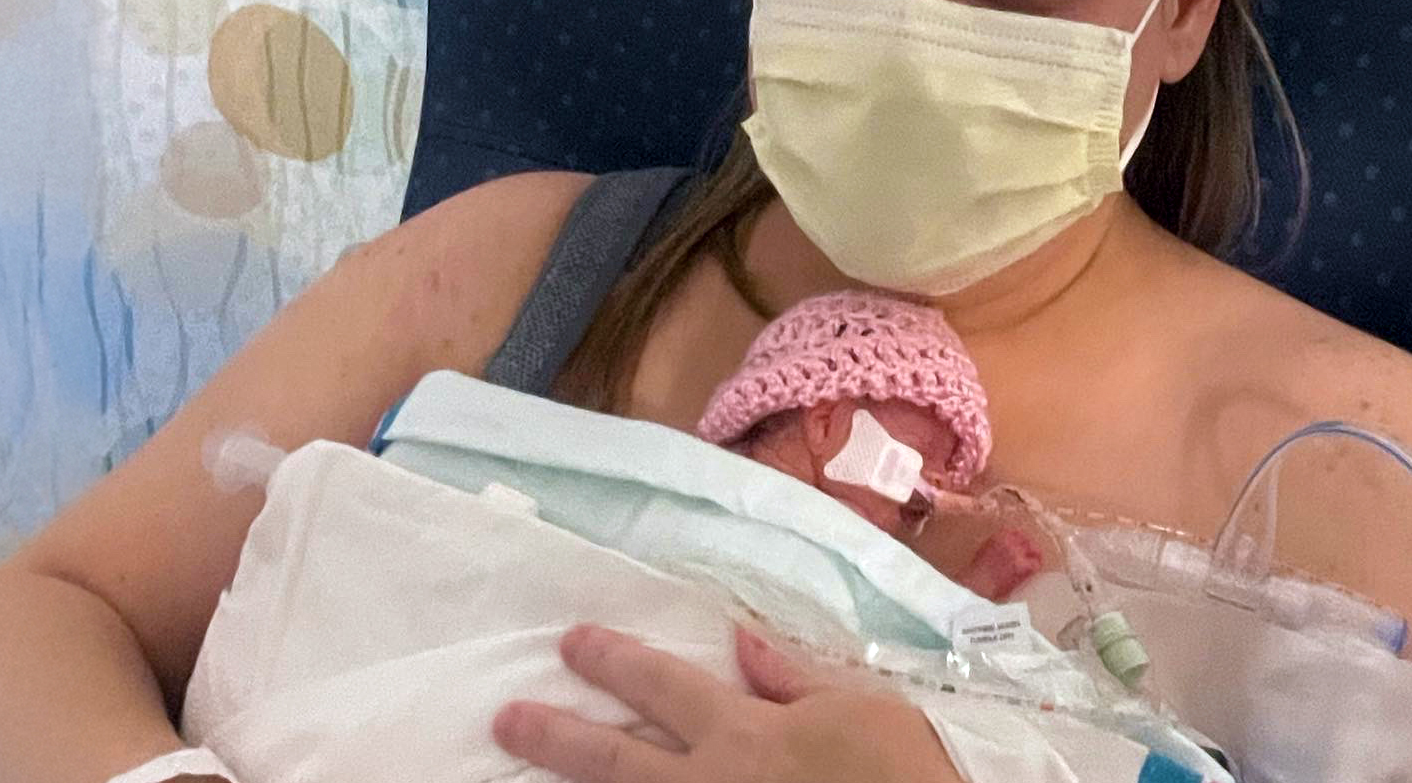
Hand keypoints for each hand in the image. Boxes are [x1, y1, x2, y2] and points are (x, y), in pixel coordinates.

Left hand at [492, 623, 964, 782]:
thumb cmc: (905, 766)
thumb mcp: (858, 706)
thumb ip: (792, 679)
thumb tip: (741, 642)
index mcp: (746, 732)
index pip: (662, 685)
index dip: (611, 662)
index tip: (571, 643)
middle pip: (617, 759)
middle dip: (558, 736)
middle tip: (506, 719)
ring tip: (525, 781)